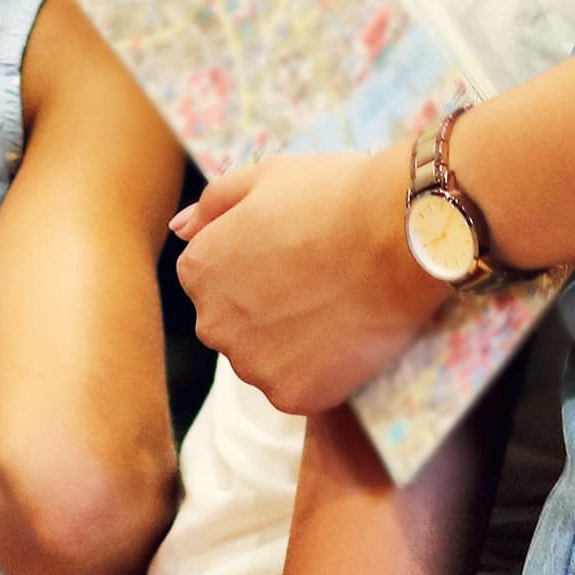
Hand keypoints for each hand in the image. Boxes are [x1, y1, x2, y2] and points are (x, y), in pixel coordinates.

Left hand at [171, 144, 448, 415]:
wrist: (396, 238)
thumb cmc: (330, 197)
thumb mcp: (262, 178)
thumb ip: (212, 205)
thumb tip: (178, 228)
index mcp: (198, 270)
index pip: (211, 279)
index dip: (254, 263)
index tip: (290, 251)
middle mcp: (211, 324)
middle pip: (233, 322)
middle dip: (264, 306)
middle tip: (314, 278)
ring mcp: (250, 365)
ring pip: (264, 358)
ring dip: (289, 342)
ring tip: (332, 304)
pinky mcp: (291, 397)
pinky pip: (297, 387)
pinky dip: (318, 371)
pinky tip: (343, 337)